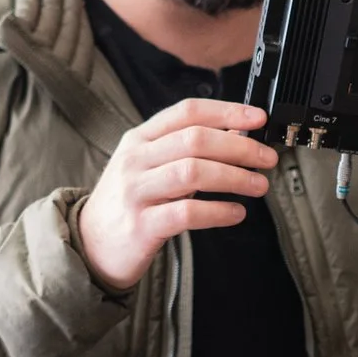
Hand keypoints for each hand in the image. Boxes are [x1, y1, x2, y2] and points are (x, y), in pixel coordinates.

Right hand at [77, 98, 276, 291]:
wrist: (89, 244)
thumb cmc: (129, 202)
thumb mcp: (149, 166)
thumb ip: (185, 150)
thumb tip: (237, 135)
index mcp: (140, 139)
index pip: (187, 112)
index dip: (227, 112)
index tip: (258, 119)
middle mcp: (135, 160)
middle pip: (195, 140)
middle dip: (240, 147)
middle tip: (267, 158)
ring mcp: (135, 192)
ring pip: (192, 172)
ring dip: (234, 177)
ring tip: (259, 185)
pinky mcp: (141, 225)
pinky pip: (186, 213)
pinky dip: (218, 211)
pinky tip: (237, 213)